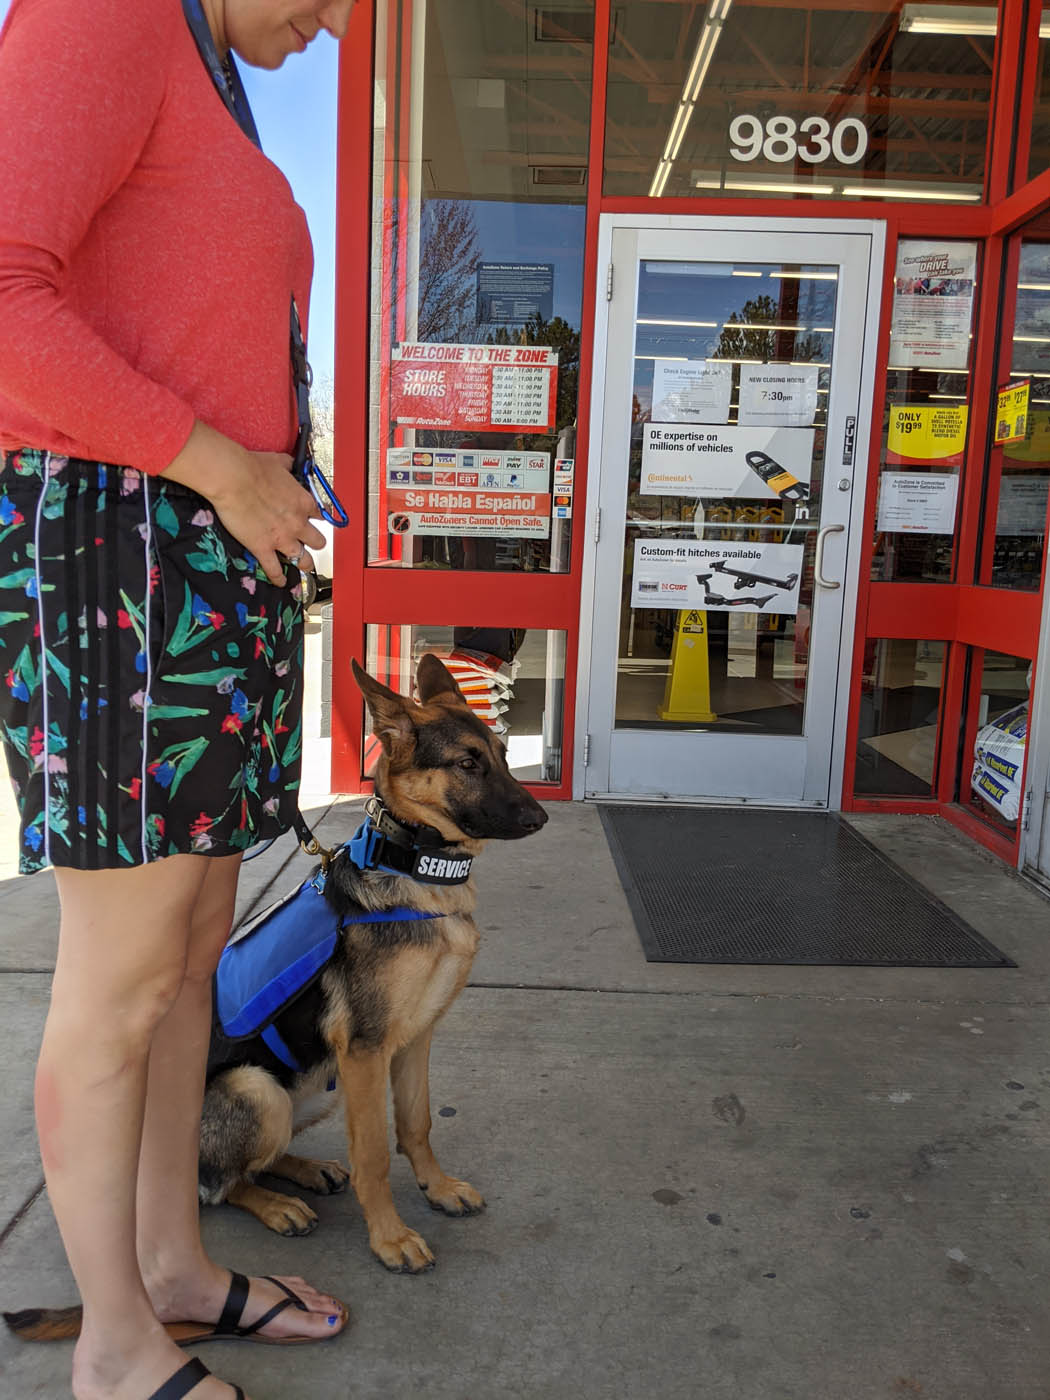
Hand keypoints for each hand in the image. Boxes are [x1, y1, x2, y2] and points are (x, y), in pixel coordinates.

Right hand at [160, 422, 326, 584]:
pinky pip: (275, 570)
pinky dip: (278, 578)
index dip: (316, 519)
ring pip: (304, 560)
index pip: (320, 515)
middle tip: (312, 545)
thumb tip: (288, 462)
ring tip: (304, 567)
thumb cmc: (252, 467)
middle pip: (318, 541)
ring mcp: (282, 538)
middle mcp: (298, 522)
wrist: (234, 478)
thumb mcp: (278, 461)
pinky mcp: (264, 548)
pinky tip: (279, 582)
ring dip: (304, 564)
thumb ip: (287, 465)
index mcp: (303, 501)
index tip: (314, 521)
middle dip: (315, 543)